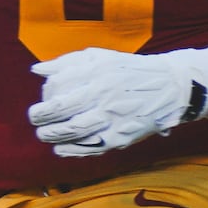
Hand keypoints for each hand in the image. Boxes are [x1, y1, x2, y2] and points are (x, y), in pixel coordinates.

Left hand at [28, 43, 207, 158]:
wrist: (172, 86)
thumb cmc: (129, 71)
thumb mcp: (101, 58)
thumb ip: (67, 62)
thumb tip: (36, 70)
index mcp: (98, 71)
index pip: (58, 85)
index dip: (45, 95)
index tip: (42, 100)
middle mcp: (105, 93)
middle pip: (60, 108)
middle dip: (40, 116)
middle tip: (35, 119)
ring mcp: (113, 116)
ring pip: (72, 130)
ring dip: (51, 135)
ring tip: (44, 135)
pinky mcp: (121, 136)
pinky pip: (90, 147)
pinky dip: (70, 150)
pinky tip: (61, 149)